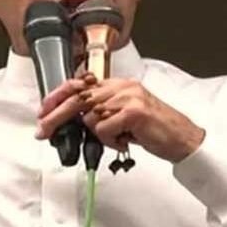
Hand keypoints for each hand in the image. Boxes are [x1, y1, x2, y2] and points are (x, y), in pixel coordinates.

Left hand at [36, 74, 204, 162]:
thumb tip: (72, 120)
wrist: (183, 138)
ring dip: (100, 136)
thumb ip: (102, 112)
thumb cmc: (155, 129)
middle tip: (42, 131)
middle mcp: (121, 87)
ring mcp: (128, 97)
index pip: (80, 83)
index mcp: (118, 84)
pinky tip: (126, 142)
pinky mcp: (133, 112)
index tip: (44, 110)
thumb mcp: (123, 116)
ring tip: (120, 138)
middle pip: (78, 98)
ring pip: (90, 118)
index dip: (58, 95)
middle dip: (55, 116)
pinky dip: (111, 142)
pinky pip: (104, 130)